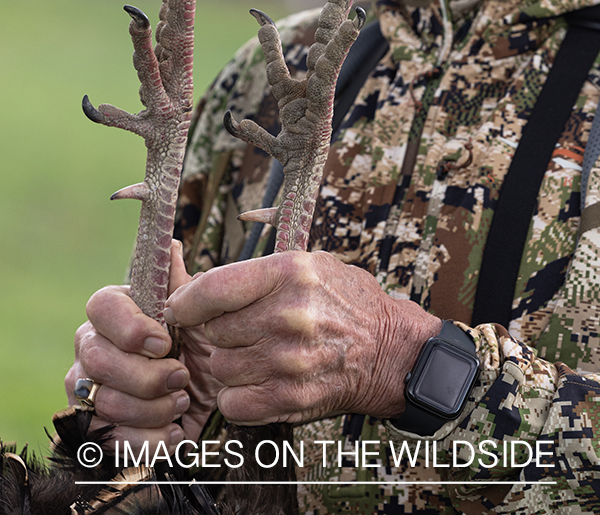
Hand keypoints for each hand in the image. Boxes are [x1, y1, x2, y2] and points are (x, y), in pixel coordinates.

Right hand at [65, 241, 222, 451]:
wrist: (205, 398)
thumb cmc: (199, 345)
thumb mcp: (199, 314)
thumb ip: (182, 286)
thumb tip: (170, 246)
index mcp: (114, 311)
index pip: (101, 306)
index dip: (130, 326)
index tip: (165, 342)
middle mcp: (92, 347)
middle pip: (98, 359)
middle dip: (147, 375)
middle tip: (183, 378)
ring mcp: (88, 389)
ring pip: (104, 401)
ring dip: (153, 407)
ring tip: (182, 401)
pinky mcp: (96, 429)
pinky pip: (109, 439)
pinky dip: (147, 440)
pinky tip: (173, 432)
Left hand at [164, 250, 440, 425]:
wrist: (389, 349)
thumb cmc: (344, 301)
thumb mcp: (308, 265)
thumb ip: (256, 275)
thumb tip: (195, 290)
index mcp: (289, 273)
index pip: (212, 288)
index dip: (187, 300)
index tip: (182, 306)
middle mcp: (288, 315)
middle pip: (212, 331)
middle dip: (218, 332)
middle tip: (239, 331)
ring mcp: (289, 359)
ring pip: (220, 367)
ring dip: (229, 364)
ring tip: (254, 354)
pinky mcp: (292, 397)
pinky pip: (233, 403)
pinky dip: (238, 397)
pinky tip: (257, 382)